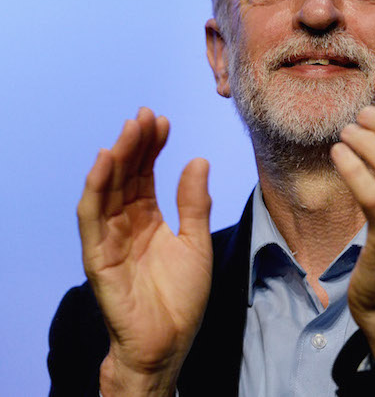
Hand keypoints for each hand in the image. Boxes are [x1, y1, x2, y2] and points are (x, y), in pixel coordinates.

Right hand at [77, 107, 211, 395]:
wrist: (170, 341)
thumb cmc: (182, 297)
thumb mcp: (196, 241)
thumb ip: (194, 203)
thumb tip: (197, 160)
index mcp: (149, 219)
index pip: (146, 174)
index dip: (152, 147)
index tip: (163, 121)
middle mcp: (126, 224)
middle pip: (126, 176)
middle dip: (135, 145)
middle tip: (146, 117)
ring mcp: (110, 239)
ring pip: (107, 191)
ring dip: (115, 159)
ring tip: (128, 131)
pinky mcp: (98, 258)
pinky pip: (92, 219)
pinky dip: (95, 190)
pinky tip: (104, 164)